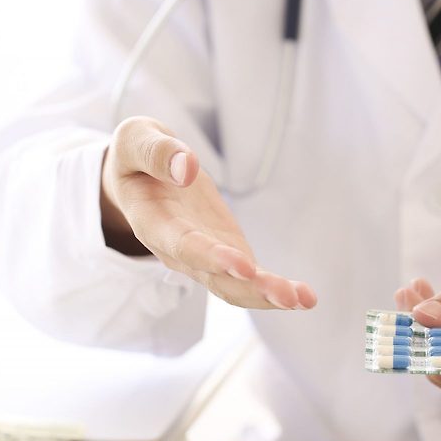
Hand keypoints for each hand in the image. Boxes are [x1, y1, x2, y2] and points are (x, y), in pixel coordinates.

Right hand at [100, 116, 316, 310]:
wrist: (137, 176)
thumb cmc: (136, 157)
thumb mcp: (136, 139)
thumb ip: (156, 152)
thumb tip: (188, 168)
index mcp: (152, 221)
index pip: (182, 245)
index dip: (211, 257)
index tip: (243, 266)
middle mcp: (177, 250)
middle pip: (214, 278)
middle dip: (251, 289)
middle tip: (286, 296)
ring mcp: (203, 257)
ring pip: (235, 286)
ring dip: (268, 295)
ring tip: (303, 300)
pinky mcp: (225, 253)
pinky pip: (250, 279)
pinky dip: (276, 289)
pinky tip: (305, 298)